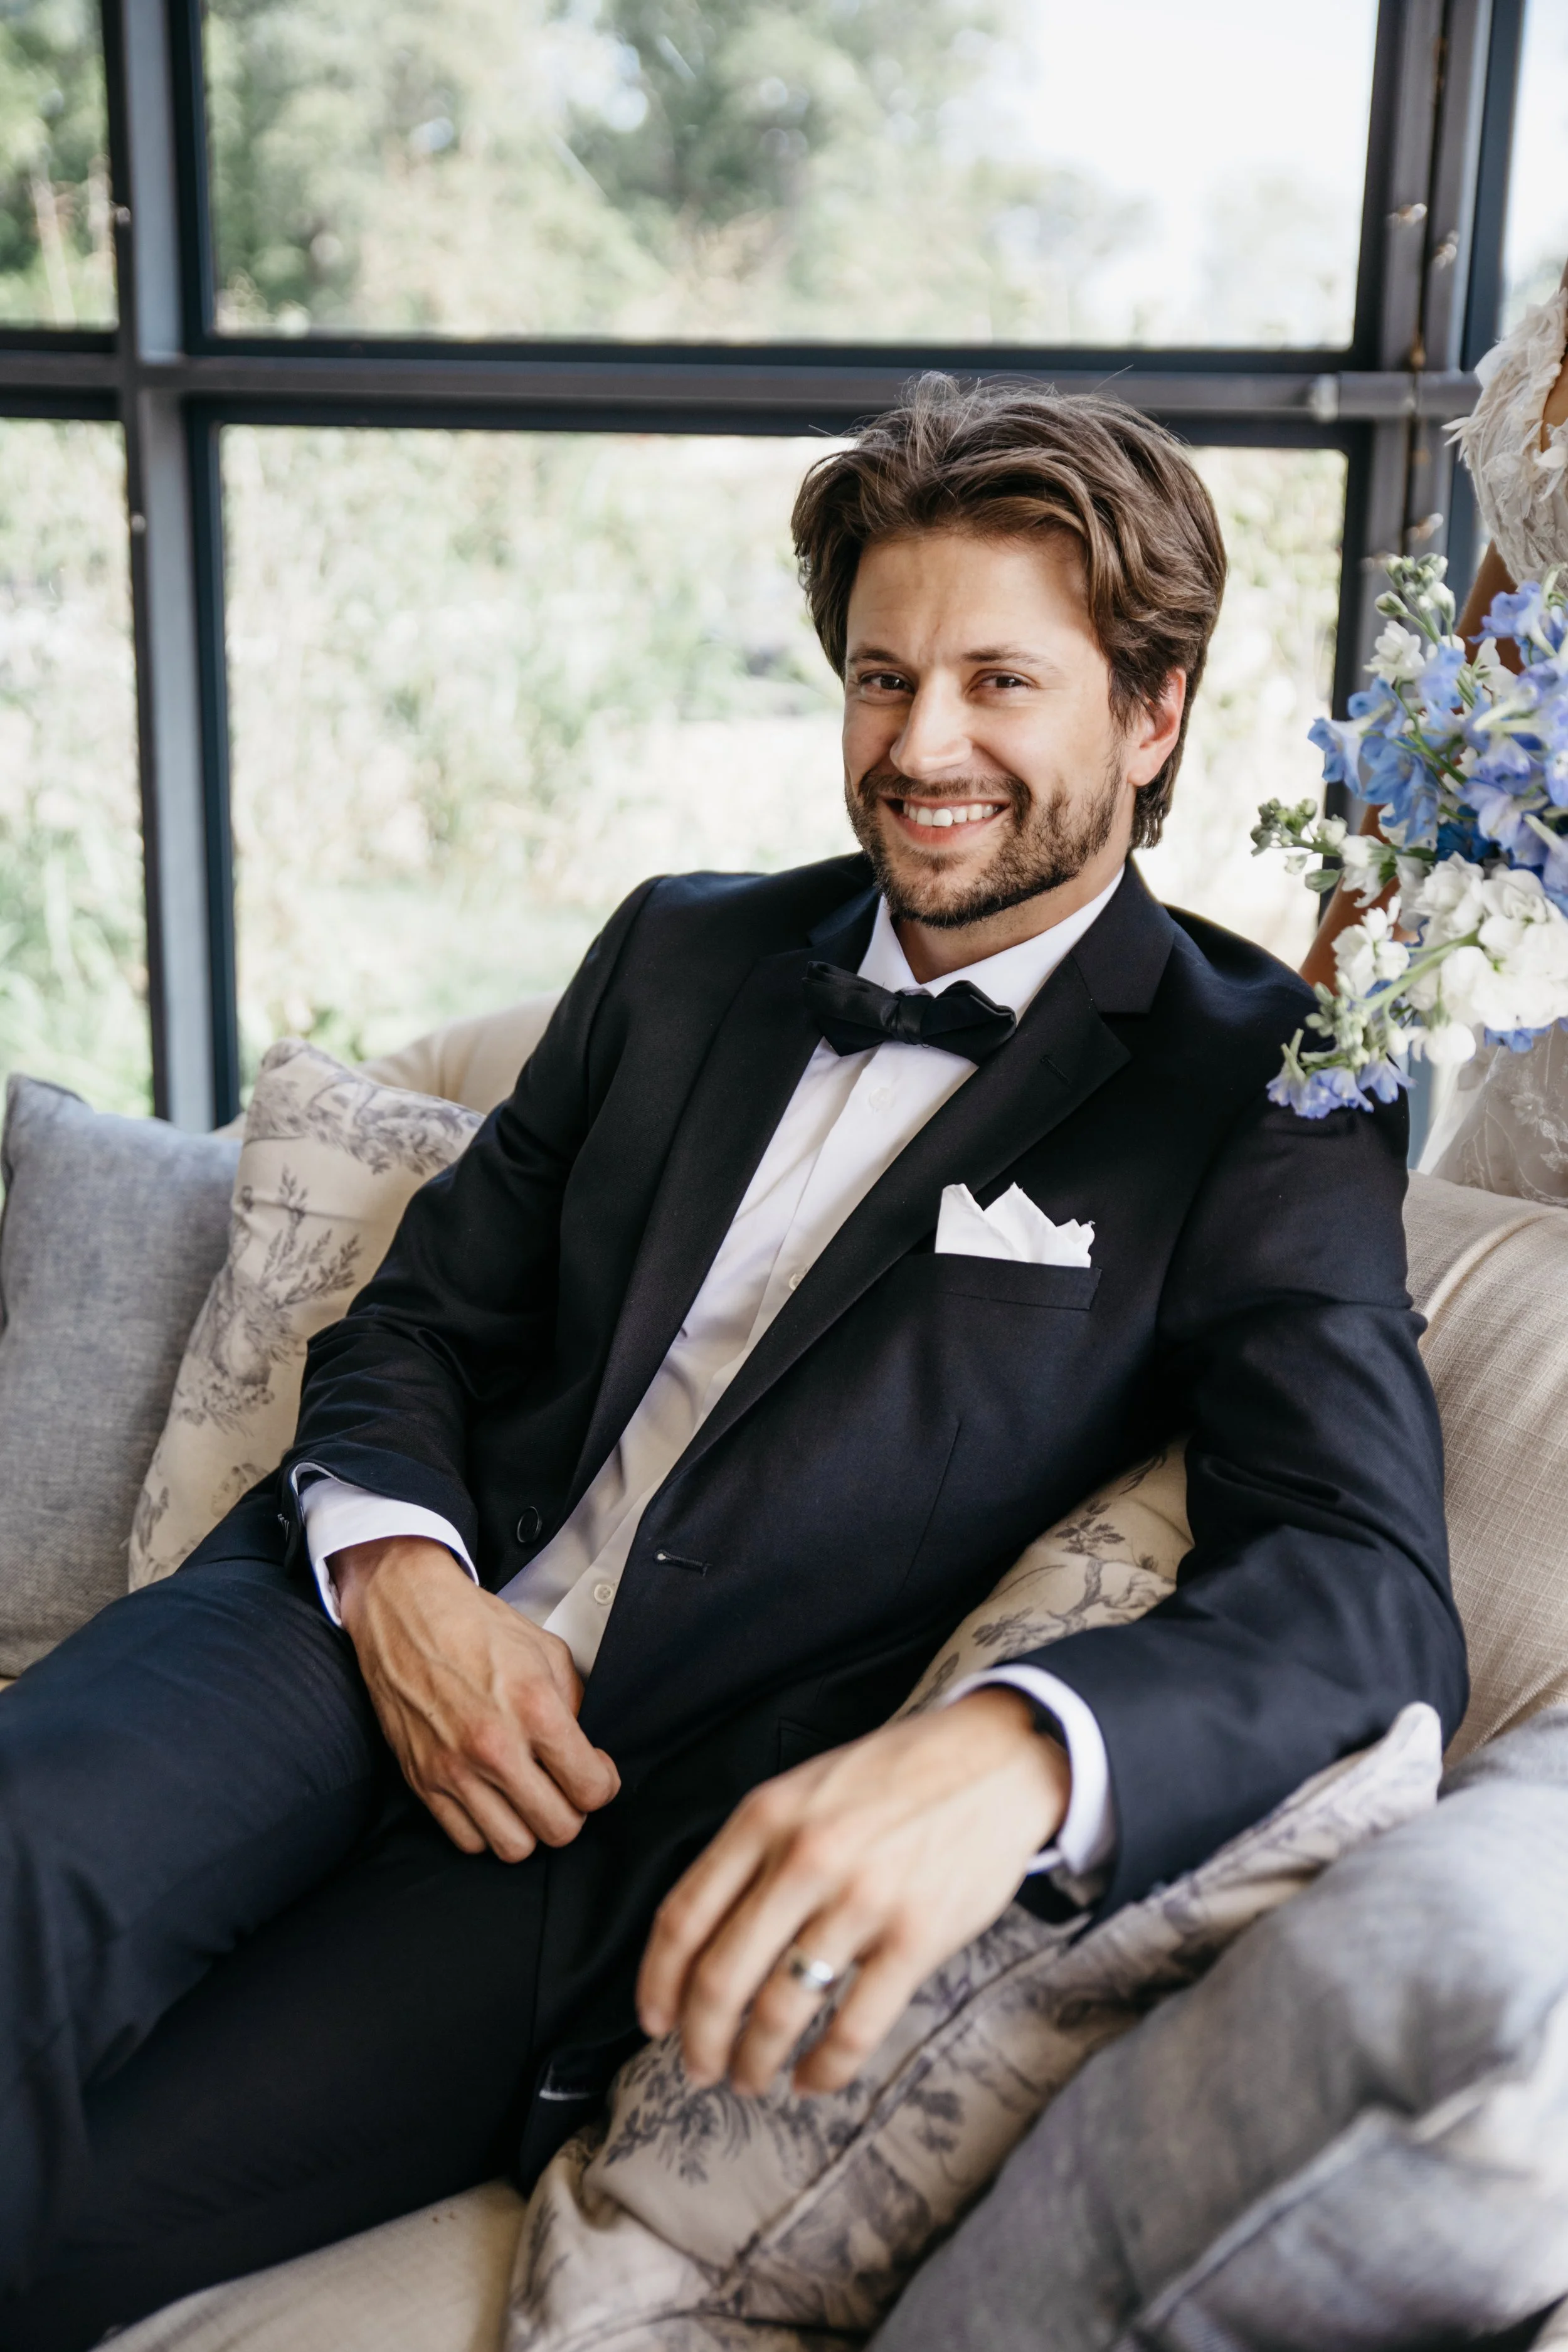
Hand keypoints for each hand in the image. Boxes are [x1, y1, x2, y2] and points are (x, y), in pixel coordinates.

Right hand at [333, 1535, 619, 1861]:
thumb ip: (573, 1704)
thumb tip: (586, 1747)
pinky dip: (486, 1829)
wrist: (406, 1613)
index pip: (591, 1787)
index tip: (597, 1772)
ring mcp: (454, 1769)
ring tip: (529, 1798)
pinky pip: (467, 1840)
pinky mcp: (422, 1780)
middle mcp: (494, 1746)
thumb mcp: (546, 1651)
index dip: (604, 1784)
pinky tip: (493, 1798)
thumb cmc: (474, 1626)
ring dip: (530, 1827)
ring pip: (513, 1847)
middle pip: (558, 1828)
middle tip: (566, 1788)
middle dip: (573, 1811)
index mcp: (534, 1708)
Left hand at [636, 1687, 1068, 2095]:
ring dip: (754, 2061)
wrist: (994, 1761)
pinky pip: (852, 2028)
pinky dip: (822, 2069)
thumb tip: (700, 1939)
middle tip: (699, 2067)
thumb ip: (752, 1851)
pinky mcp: (915, 1938)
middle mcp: (804, 1857)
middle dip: (700, 2040)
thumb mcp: (804, 1789)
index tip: (655, 2021)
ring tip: (751, 2079)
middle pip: (720, 1976)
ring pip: (781, 2010)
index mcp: (765, 1817)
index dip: (657, 1983)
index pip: (683, 1917)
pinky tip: (810, 2079)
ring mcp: (862, 1899)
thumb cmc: (893, 1779)